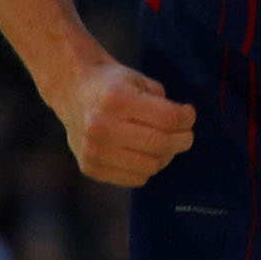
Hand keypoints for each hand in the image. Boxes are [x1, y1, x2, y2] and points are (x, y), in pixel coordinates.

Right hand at [52, 59, 196, 186]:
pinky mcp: (90, 167)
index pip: (168, 118)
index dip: (186, 118)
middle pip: (161, 144)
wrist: (71, 91)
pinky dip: (147, 168)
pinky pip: (135, 179)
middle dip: (182, 140)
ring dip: (166, 156)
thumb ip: (162, 102)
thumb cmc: (112, 85)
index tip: (188, 114)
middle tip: (185, 134)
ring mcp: (93, 150)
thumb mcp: (138, 80)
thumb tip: (182, 127)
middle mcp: (100, 126)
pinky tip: (143, 153)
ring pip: (151, 166)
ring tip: (164, 143)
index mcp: (116, 99)